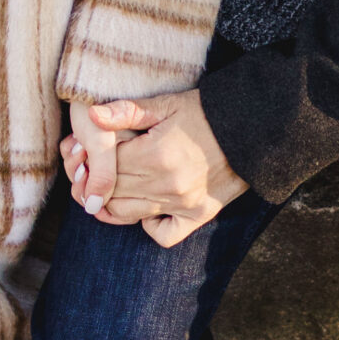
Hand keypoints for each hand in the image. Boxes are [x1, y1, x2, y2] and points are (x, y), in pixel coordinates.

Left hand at [63, 88, 247, 245]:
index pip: (105, 166)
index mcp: (155, 154)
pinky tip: (146, 208)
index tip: (86, 152)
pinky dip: (149, 226)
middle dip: (95, 181)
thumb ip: (127, 111)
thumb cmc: (205, 113)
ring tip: (111, 187)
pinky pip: (163, 235)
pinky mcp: (198, 215)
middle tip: (91, 170)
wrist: (252, 130)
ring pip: (127, 215)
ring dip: (111, 203)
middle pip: (111, 191)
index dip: (89, 159)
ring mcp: (182, 203)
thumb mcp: (166, 104)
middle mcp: (166, 184)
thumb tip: (91, 116)